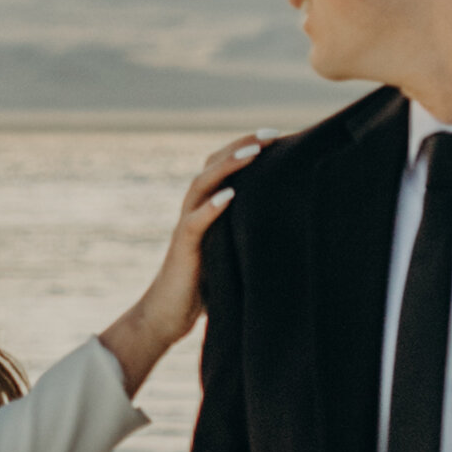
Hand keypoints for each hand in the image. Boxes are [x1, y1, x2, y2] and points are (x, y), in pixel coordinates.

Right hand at [99, 137, 261, 396]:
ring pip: (202, 186)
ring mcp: (186, 228)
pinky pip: (194, 223)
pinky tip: (230, 195)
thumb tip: (286, 230)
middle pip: (212, 166)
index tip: (277, 137)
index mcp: (206, 211)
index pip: (223, 170)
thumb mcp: (230, 255)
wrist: (165, 318)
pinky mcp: (182, 250)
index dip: (245, 150)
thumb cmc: (202, 290)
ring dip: (227, 167)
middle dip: (240, 146)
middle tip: (270, 134)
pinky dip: (211, 207)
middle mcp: (194, 212)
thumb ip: (245, 237)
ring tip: (252, 152)